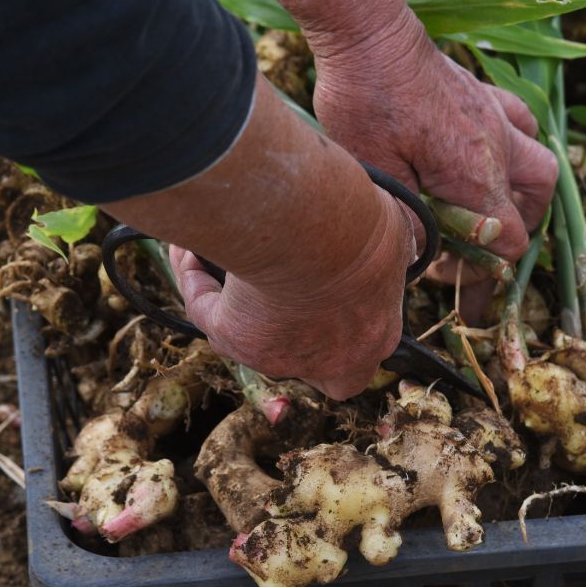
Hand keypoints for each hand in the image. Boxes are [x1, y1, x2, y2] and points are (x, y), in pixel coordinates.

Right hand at [168, 189, 414, 399]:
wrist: (312, 227)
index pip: (360, 355)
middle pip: (305, 360)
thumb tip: (384, 240)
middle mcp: (330, 359)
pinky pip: (207, 312)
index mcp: (375, 334)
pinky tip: (193, 248)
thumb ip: (389, 246)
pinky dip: (196, 280)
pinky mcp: (236, 338)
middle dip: (287, 330)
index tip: (327, 292)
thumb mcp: (392, 229)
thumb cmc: (357, 225)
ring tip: (227, 246)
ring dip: (239, 297)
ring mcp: (281, 355)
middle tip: (272, 287)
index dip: (341, 330)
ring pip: (251, 334)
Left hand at [311, 11, 558, 269]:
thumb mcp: (377, 177)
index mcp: (476, 179)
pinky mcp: (482, 93)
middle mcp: (499, 149)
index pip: (509, 242)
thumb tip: (420, 258)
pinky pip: (522, 121)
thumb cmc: (365, 104)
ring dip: (524, 194)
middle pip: (535, 207)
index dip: (482, 271)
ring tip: (493, 207)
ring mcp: (495, 117)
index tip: (442, 273)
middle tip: (473, 246)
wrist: (370, 34)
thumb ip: (407, 222)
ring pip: (540, 162)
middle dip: (513, 235)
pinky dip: (517, 144)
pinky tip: (491, 153)